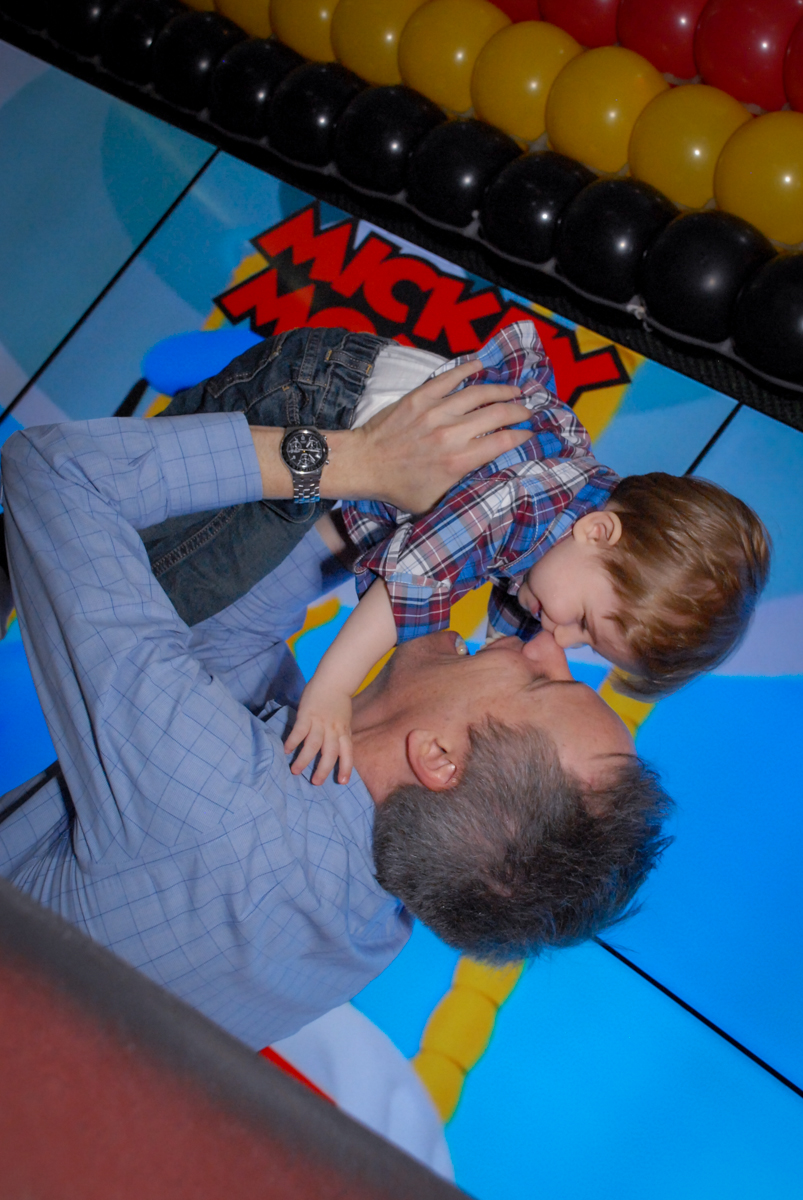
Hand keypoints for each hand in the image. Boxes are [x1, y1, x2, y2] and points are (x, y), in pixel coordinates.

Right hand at [284, 681, 353, 785]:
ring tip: (295, 771)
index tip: (342, 782)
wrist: (334, 680)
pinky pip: (299, 731)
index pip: (347, 753)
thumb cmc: (338, 702)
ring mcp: (319, 722)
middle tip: (315, 782)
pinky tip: (286, 750)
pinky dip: (293, 741)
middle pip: (330, 753)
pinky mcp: (306, 714)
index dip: (345, 767)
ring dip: (304, 759)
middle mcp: (333, 729)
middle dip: (323, 769)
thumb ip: (341, 735)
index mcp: (343, 731)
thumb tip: (339, 752)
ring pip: (313, 745)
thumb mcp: (344, 721)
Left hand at [323, 359, 531, 512]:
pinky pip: (450, 377)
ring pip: (479, 392)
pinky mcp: (421, 396)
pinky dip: (468, 369)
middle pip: (499, 413)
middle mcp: (452, 433)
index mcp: (459, 460)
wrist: (364, 464)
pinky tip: (482, 366)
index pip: (504, 440)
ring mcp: (436, 411)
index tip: (529, 433)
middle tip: (527, 411)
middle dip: (520, 410)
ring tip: (515, 390)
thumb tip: (487, 480)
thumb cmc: (398, 488)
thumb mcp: (436, 501)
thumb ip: (463, 489)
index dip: (523, 434)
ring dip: (502, 390)